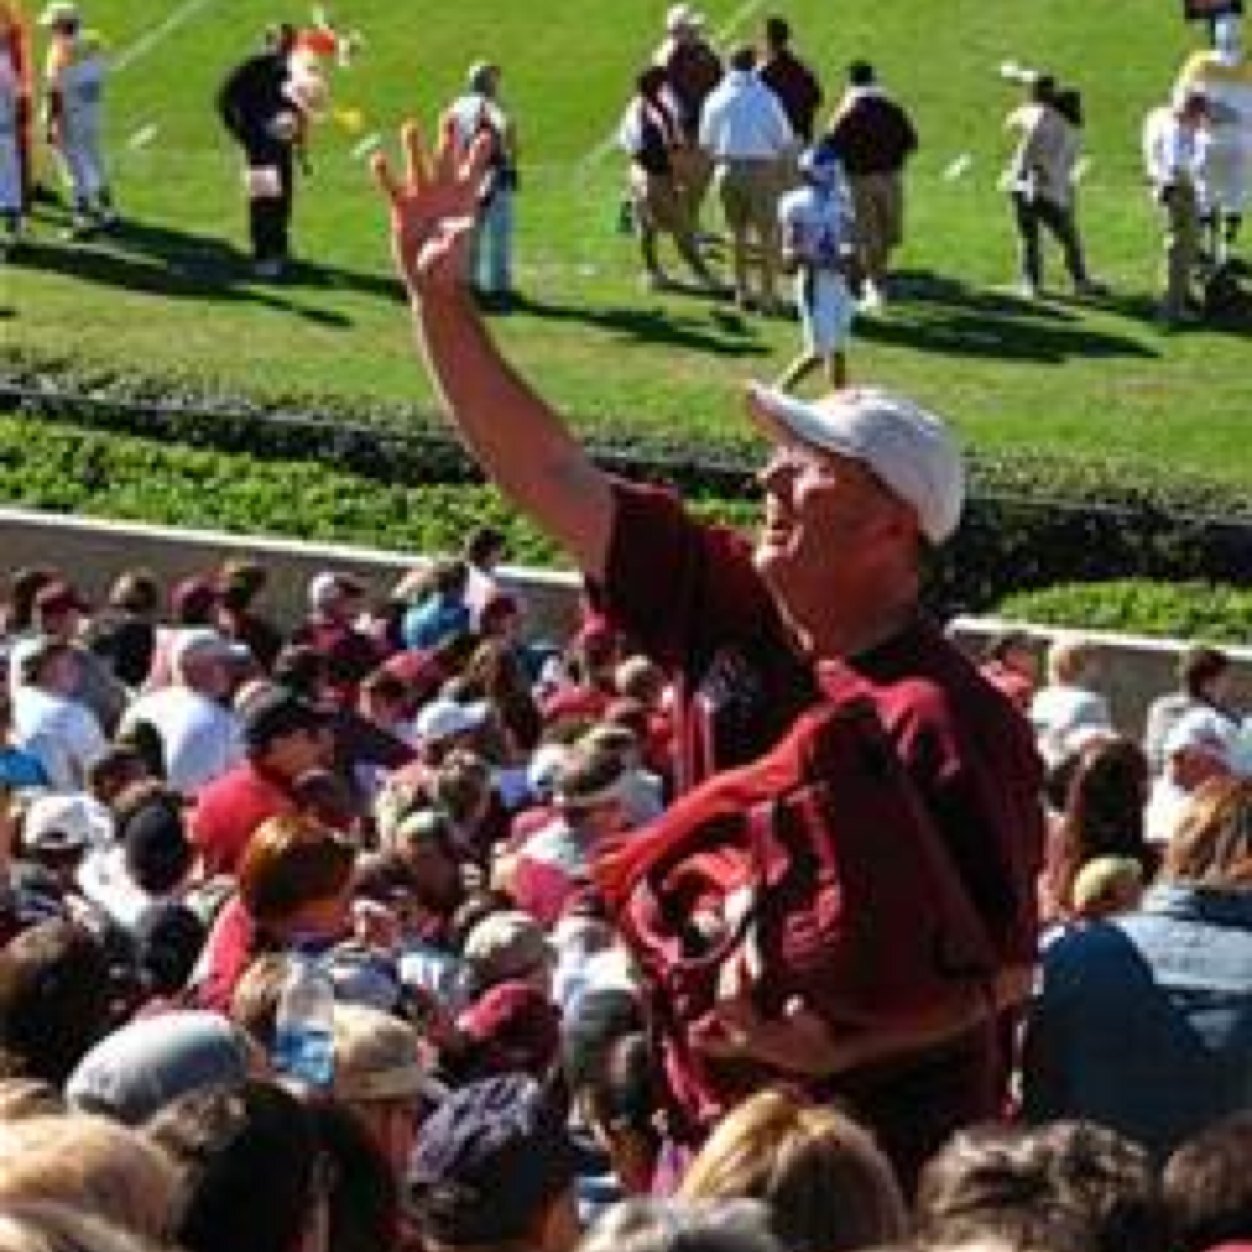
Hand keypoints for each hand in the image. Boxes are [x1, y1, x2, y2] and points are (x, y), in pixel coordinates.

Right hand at [372, 117, 491, 297]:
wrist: (431, 281)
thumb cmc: (449, 267)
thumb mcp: (453, 253)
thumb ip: (456, 239)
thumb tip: (462, 227)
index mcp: (463, 202)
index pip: (472, 172)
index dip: (478, 154)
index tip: (485, 135)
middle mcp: (442, 194)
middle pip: (445, 160)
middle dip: (448, 138)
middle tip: (450, 115)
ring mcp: (421, 198)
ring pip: (418, 166)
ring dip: (414, 147)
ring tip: (410, 126)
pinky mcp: (402, 209)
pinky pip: (391, 187)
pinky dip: (384, 173)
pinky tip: (377, 158)